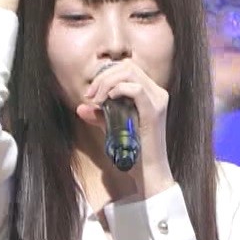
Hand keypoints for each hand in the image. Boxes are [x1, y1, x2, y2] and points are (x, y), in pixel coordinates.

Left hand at [78, 59, 173, 196]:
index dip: (105, 75)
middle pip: (127, 66)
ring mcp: (158, 100)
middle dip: (103, 77)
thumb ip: (100, 116)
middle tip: (90, 96)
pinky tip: (108, 101)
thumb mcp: (113, 128)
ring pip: (130, 72)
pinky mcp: (154, 111)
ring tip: (97, 100)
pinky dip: (118, 90)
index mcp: (150, 92)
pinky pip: (136, 89)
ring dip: (107, 82)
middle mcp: (157, 92)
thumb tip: (81, 108)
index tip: (90, 93)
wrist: (148, 172)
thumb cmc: (133, 151)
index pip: (127, 68)